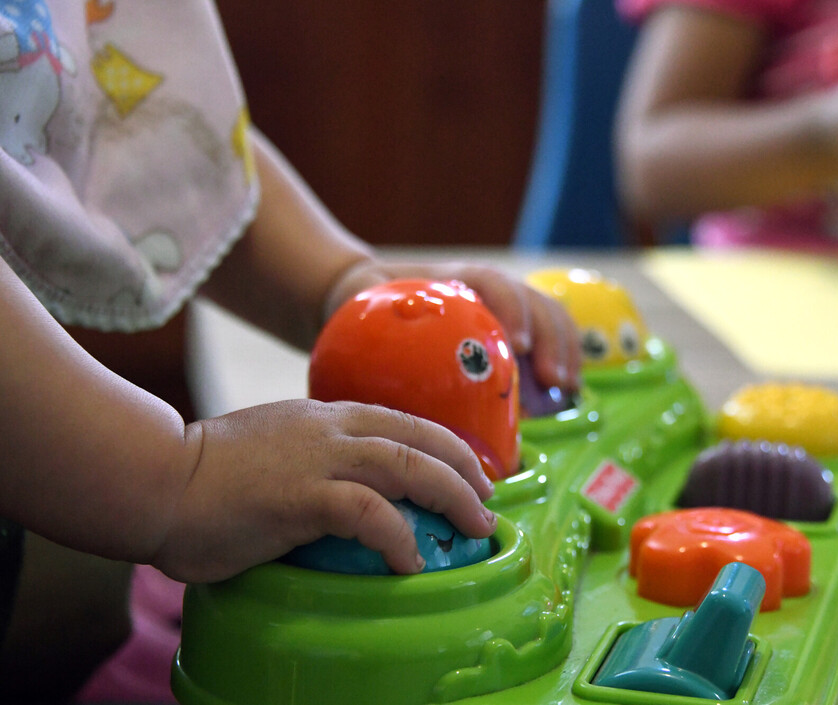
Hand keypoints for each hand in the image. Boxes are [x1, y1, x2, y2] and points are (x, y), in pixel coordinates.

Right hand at [150, 399, 495, 581]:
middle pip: (422, 438)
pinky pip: (369, 513)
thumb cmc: (209, 474)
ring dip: (453, 495)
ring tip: (475, 526)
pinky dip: (400, 536)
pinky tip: (413, 562)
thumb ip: (315, 460)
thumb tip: (345, 493)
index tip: (471, 474)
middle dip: (466, 469)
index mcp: (328, 418)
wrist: (157, 478)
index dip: (447, 446)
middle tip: (487, 502)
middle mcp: (334, 429)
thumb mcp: (277, 450)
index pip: (406, 421)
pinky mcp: (303, 496)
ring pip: (410, 465)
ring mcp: (321, 458)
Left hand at [324, 258, 581, 390]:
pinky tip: (566, 394)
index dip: (510, 309)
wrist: (359, 295)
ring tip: (566, 388)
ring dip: (564, 350)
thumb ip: (363, 336)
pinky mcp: (507, 333)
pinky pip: (546, 339)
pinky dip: (561, 361)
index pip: (489, 282)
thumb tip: (370, 391)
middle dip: (550, 337)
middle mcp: (483, 290)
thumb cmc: (358, 308)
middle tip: (553, 379)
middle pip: (531, 299)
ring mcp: (500, 309)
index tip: (518, 344)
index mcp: (448, 281)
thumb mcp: (355, 313)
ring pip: (547, 316)